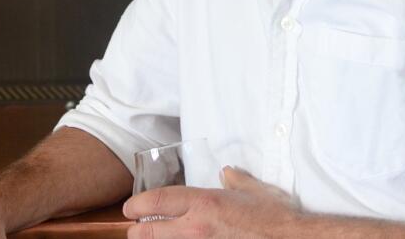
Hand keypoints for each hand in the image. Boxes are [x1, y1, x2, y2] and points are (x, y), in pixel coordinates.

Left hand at [123, 166, 300, 237]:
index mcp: (203, 203)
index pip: (157, 201)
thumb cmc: (274, 217)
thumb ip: (235, 179)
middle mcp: (196, 227)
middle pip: (149, 231)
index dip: (136, 205)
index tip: (130, 208)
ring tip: (153, 238)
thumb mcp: (253, 190)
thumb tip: (227, 173)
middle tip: (134, 229)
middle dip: (137, 231)